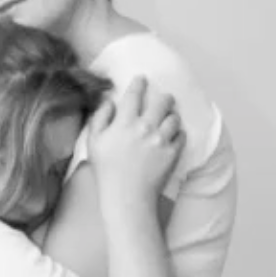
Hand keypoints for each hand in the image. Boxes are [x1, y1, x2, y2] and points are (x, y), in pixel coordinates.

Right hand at [88, 75, 183, 197]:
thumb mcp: (94, 143)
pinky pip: (182, 135)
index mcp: (124, 122)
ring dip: (171, 116)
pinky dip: (178, 134)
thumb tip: (110, 102)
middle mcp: (145, 127)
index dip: (139, 83)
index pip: (135, 94)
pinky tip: (171, 137)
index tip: (142, 79)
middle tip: (162, 99)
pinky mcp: (173, 153)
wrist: (126, 197)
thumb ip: (100, 118)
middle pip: (162, 100)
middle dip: (163, 97)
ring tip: (167, 120)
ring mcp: (161, 140)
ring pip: (174, 117)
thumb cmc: (106, 171)